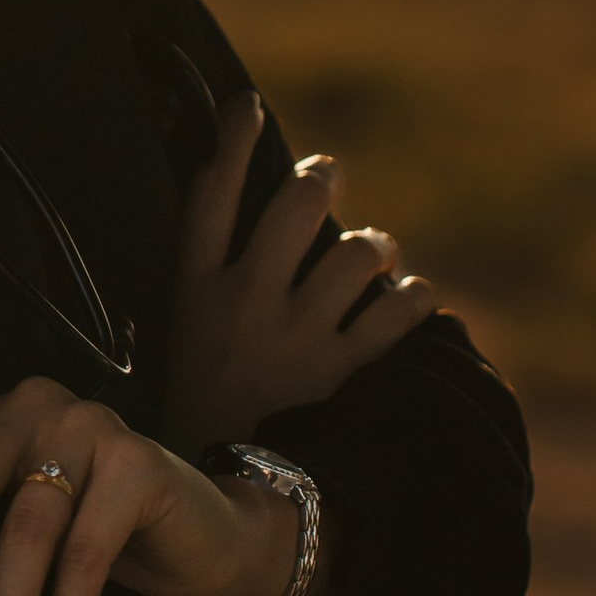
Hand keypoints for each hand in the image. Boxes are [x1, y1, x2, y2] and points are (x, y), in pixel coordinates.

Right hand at [166, 91, 435, 452]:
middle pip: (296, 204)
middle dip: (323, 179)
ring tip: (372, 257)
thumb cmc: (202, 400)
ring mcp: (298, 338)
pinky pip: (400, 309)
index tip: (248, 102)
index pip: (210, 192)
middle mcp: (246, 302)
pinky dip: (413, 296)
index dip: (231, 136)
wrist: (222, 494)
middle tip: (327, 178)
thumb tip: (257, 207)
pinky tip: (406, 298)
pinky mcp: (343, 374)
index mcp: (195, 289)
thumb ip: (212, 269)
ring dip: (375, 247)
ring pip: (360, 252)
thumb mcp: (183, 331)